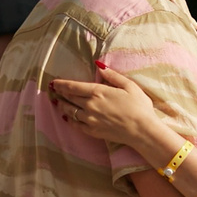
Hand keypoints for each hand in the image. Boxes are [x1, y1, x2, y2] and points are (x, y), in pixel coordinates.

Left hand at [49, 62, 172, 156]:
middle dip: (60, 93)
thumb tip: (99, 65)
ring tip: (58, 102)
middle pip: (69, 98)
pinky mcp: (93, 131)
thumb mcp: (129, 86)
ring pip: (70, 111)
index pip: (73, 86)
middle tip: (54, 91)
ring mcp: (90, 119)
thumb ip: (112, 75)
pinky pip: (76, 125)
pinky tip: (67, 118)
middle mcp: (90, 105)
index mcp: (98, 92)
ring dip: (63, 106)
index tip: (54, 82)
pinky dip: (69, 120)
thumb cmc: (139, 107)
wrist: (142, 131)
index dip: (61, 84)